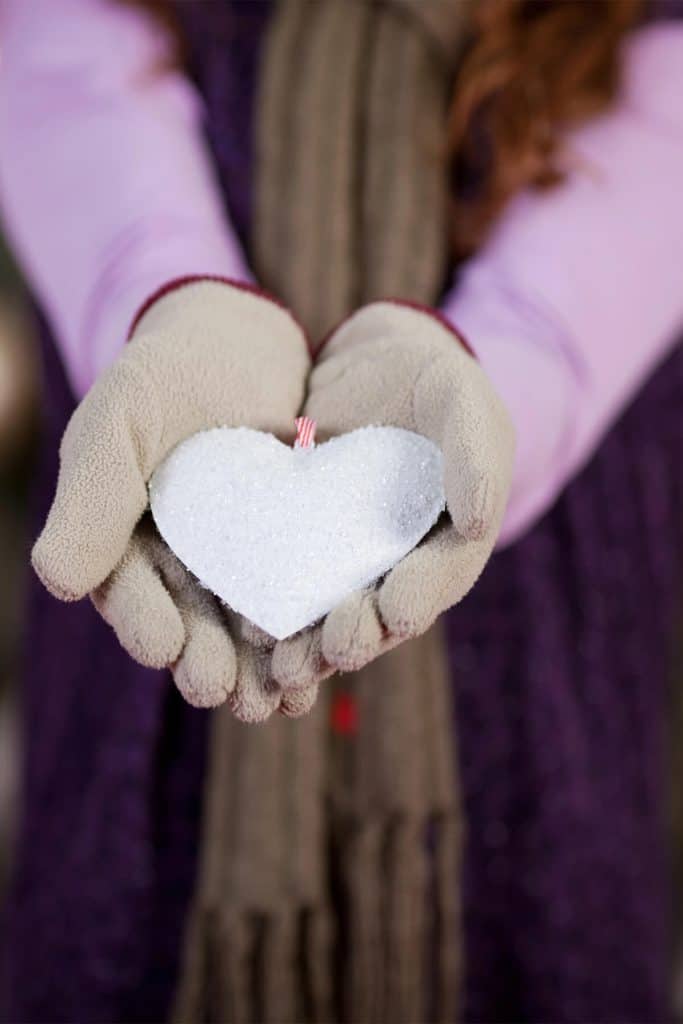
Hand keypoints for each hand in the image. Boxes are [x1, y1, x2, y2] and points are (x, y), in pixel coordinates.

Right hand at [32, 278, 309, 711]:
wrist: (240, 342)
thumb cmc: (166, 372)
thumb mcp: (121, 417)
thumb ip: (92, 493)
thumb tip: (58, 581)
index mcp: (124, 543)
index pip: (129, 591)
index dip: (144, 620)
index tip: (163, 646)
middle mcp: (178, 565)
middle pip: (189, 624)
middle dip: (205, 661)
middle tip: (221, 693)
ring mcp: (236, 563)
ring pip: (244, 624)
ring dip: (259, 668)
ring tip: (281, 698)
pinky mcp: (290, 552)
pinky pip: (298, 597)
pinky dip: (308, 629)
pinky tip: (326, 660)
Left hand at [270, 300, 514, 690]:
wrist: (373, 362)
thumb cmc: (434, 382)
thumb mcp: (466, 403)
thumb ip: (476, 455)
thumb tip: (481, 521)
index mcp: (448, 540)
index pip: (439, 575)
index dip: (420, 595)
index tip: (398, 612)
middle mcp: (397, 562)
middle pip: (380, 611)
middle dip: (359, 635)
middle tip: (338, 650)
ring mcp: (345, 557)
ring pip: (328, 610)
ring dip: (310, 644)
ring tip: (286, 667)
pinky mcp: (299, 540)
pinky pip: (284, 578)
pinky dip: (268, 605)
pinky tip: (245, 626)